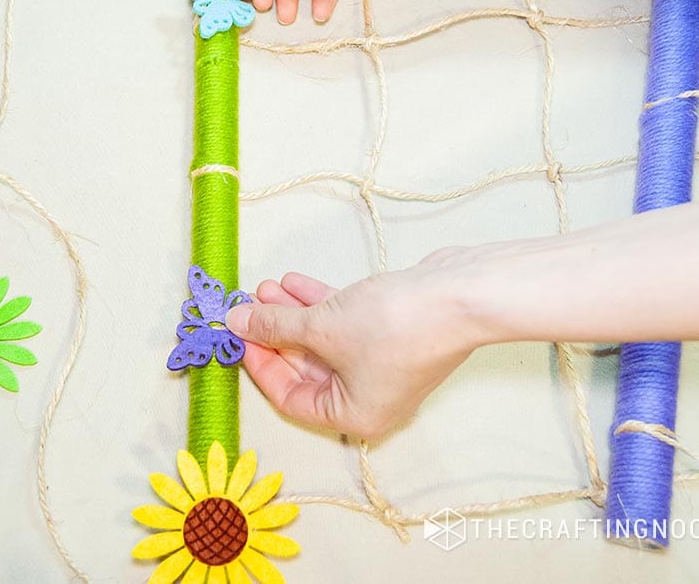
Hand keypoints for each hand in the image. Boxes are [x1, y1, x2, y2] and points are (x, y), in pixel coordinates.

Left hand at [224, 253, 482, 439]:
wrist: (460, 295)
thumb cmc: (396, 326)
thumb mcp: (321, 326)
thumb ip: (274, 325)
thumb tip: (238, 322)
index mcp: (354, 414)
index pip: (291, 397)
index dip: (260, 364)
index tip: (239, 334)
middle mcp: (370, 396)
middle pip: (307, 367)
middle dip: (276, 332)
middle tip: (249, 305)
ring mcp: (383, 363)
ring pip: (325, 341)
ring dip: (294, 314)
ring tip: (267, 287)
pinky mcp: (394, 332)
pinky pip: (345, 323)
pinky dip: (321, 305)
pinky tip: (295, 282)